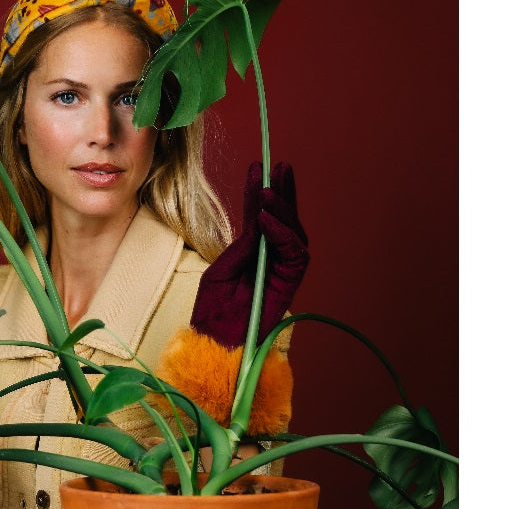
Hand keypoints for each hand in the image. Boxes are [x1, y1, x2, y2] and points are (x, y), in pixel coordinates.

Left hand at [191, 161, 307, 349]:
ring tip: (266, 191)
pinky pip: (295, 254)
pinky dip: (282, 234)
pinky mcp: (290, 285)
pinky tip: (266, 219)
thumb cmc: (213, 311)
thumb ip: (242, 244)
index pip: (264, 220)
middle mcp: (273, 261)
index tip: (259, 168)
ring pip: (294, 233)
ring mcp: (283, 273)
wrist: (214, 342)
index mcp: (255, 255)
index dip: (263, 194)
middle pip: (286, 221)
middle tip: (277, 166)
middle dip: (283, 192)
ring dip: (282, 209)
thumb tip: (257, 216)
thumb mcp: (221, 269)